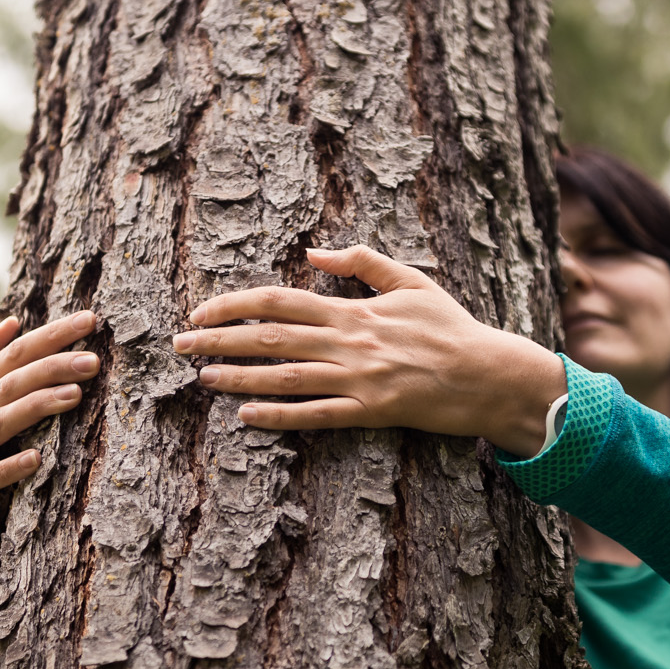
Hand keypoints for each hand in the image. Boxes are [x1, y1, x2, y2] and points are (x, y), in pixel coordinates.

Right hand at [0, 310, 100, 590]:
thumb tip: (11, 321)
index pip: (13, 353)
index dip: (50, 335)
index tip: (90, 319)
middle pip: (11, 382)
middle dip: (52, 367)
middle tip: (93, 360)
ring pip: (0, 423)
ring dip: (36, 407)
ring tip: (76, 395)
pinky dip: (8, 467)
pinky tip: (36, 459)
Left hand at [172, 246, 564, 456]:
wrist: (489, 374)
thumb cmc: (451, 327)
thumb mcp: (411, 280)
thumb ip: (362, 261)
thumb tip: (314, 252)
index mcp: (354, 310)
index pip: (279, 301)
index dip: (234, 306)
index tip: (201, 312)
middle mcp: (349, 343)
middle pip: (270, 339)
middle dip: (220, 341)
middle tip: (180, 345)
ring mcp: (358, 381)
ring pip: (285, 379)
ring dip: (239, 379)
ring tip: (202, 378)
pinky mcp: (371, 414)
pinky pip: (317, 416)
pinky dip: (280, 417)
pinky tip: (247, 416)